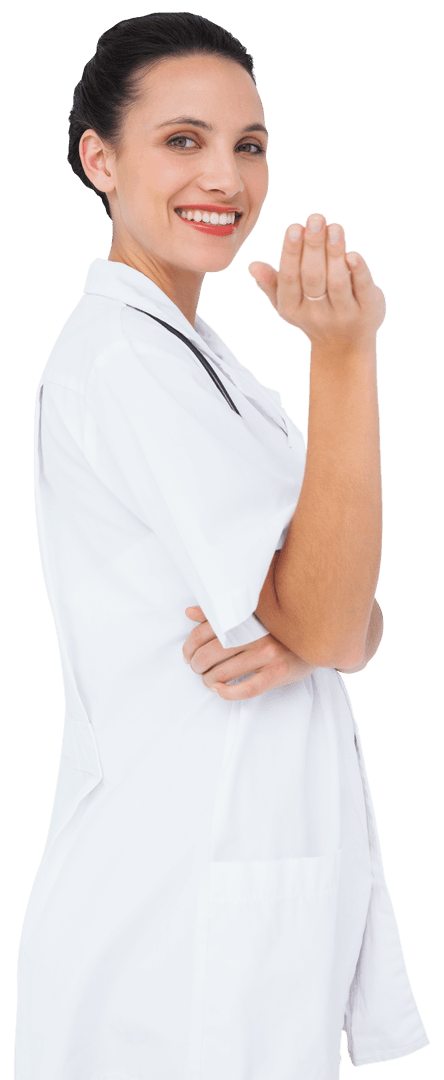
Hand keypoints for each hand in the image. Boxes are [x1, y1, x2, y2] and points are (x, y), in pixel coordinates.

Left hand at [182, 606, 316, 699]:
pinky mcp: (277, 674)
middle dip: (197, 664)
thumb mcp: (250, 617)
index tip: (188, 654)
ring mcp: (268, 655)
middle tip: (196, 668)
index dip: (189, 646)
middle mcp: (256, 634)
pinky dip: (227, 693)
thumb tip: (189, 613)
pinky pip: (246, 689)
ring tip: (208, 680)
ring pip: (224, 673)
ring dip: (208, 680)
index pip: (204, 631)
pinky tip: (219, 690)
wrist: (315, 640)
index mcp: (246, 617)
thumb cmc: (277, 629)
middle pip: (210, 653)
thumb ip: (220, 615)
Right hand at [247, 212, 385, 355]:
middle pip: (313, 277)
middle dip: (314, 246)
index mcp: (292, 308)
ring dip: (335, 253)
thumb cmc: (313, 313)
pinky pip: (362, 289)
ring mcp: (343, 314)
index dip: (291, 253)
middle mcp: (317, 314)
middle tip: (315, 218)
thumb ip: (271, 284)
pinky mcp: (367, 311)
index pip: (290, 278)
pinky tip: (353, 253)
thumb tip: (252, 265)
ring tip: (334, 227)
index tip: (294, 227)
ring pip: (337, 282)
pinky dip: (359, 271)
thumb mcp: (288, 303)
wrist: (344, 347)